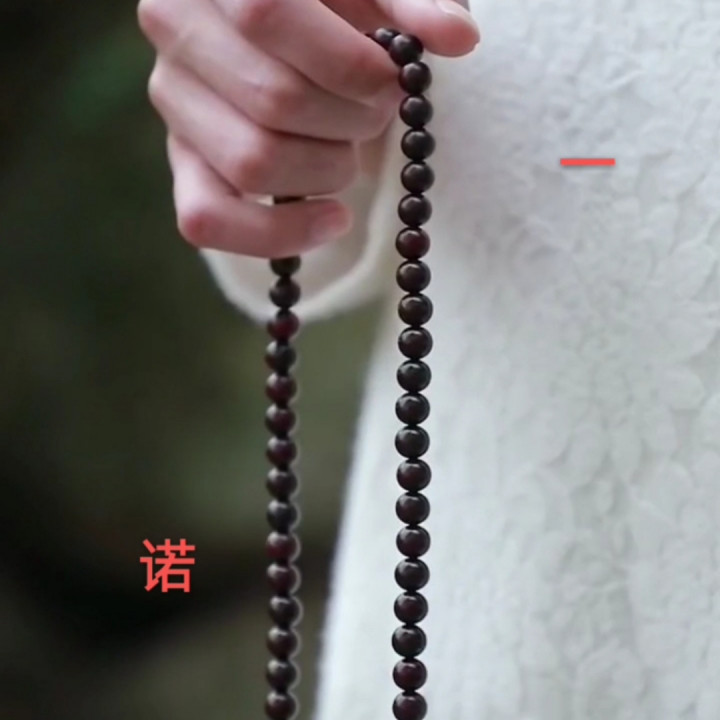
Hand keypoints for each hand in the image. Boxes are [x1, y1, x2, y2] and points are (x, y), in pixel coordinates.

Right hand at [138, 0, 479, 257]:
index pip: (268, 15)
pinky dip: (281, 234)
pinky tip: (334, 219)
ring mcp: (174, 103)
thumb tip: (456, 37)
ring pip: (253, 163)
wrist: (286, 29)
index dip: (347, 64)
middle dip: (351, 121)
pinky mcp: (182, 162)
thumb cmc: (337, 2)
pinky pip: (208, 221)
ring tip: (351, 151)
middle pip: (273, 100)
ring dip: (328, 172)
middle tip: (379, 115)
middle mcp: (178, 31)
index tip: (392, 81)